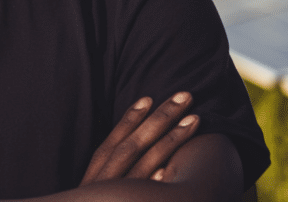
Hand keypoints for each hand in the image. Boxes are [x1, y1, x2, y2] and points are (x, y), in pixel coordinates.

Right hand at [80, 92, 199, 184]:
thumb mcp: (95, 195)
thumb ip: (112, 180)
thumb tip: (147, 165)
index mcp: (92, 182)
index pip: (110, 146)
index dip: (128, 121)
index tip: (148, 98)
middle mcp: (101, 188)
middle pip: (130, 148)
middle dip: (158, 120)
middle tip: (185, 96)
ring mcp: (115, 200)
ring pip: (143, 168)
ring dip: (169, 142)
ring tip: (195, 119)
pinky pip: (143, 196)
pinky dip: (154, 184)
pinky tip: (171, 169)